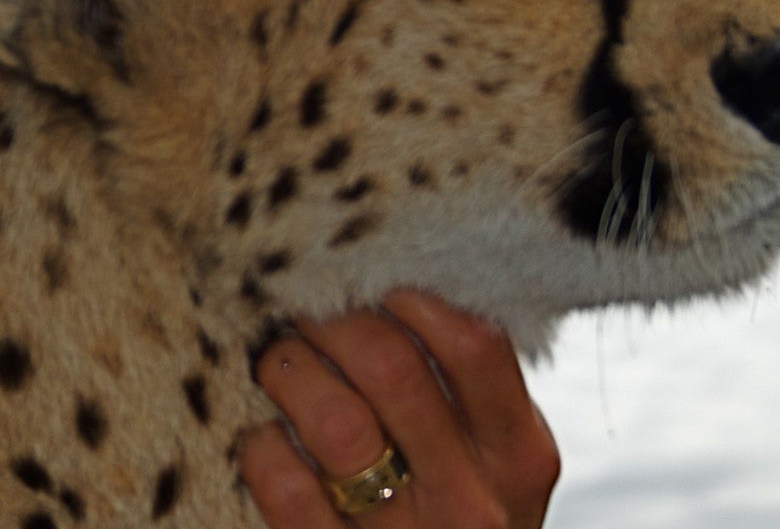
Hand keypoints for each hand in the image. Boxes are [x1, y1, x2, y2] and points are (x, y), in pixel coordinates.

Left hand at [239, 291, 558, 526]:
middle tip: (299, 309)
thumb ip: (462, 387)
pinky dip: (261, 444)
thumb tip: (387, 283)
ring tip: (276, 362)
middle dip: (329, 321)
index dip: (406, 291)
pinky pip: (284, 483)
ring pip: (336, 421)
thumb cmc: (454, 514)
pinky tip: (265, 434)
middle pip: (390, 366)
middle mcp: (471, 496)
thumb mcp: (490, 457)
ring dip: (289, 372)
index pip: (473, 339)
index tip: (365, 274)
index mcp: (517, 452)